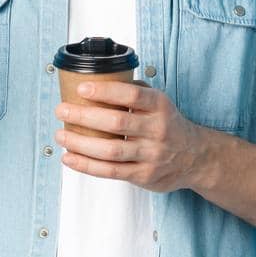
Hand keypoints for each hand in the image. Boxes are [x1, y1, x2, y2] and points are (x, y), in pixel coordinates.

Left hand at [53, 81, 213, 192]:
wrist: (194, 157)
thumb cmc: (167, 124)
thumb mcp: (159, 102)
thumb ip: (134, 91)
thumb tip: (98, 81)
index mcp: (159, 106)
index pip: (131, 96)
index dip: (105, 91)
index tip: (81, 89)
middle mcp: (157, 130)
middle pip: (116, 123)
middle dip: (84, 116)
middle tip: (62, 111)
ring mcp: (151, 155)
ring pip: (110, 150)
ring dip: (80, 143)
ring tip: (61, 135)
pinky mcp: (143, 175)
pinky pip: (110, 171)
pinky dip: (86, 165)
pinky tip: (69, 158)